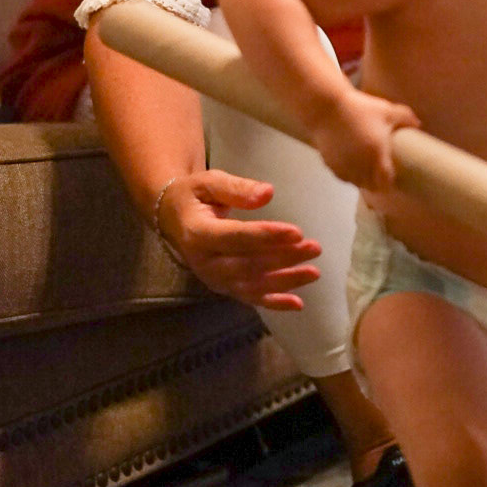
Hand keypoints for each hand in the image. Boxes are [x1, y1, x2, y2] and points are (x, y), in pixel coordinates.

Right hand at [156, 169, 322, 310]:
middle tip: (314, 247)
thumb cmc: (195, 196)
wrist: (173, 218)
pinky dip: (274, 303)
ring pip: (252, 285)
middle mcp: (203, 262)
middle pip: (248, 264)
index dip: (266, 236)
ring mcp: (213, 279)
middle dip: (284, 258)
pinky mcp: (223, 287)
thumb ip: (236, 188)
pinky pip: (250, 298)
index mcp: (197, 233)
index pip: (235, 238)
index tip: (297, 232)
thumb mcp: (209, 182)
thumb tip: (268, 193)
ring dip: (285, 281)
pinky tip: (298, 303)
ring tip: (314, 272)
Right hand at [310, 90, 420, 190]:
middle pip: (371, 186)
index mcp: (376, 154)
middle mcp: (360, 165)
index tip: (392, 178)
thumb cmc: (360, 108)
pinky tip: (351, 166)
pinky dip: (348, 174)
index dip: (390, 183)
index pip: (385, 181)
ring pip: (355, 183)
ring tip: (366, 171)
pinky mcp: (330, 164)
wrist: (327, 107)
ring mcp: (344, 166)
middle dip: (377, 184)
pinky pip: (342, 176)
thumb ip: (406, 117)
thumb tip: (419, 125)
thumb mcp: (386, 110)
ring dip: (362, 180)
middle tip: (381, 176)